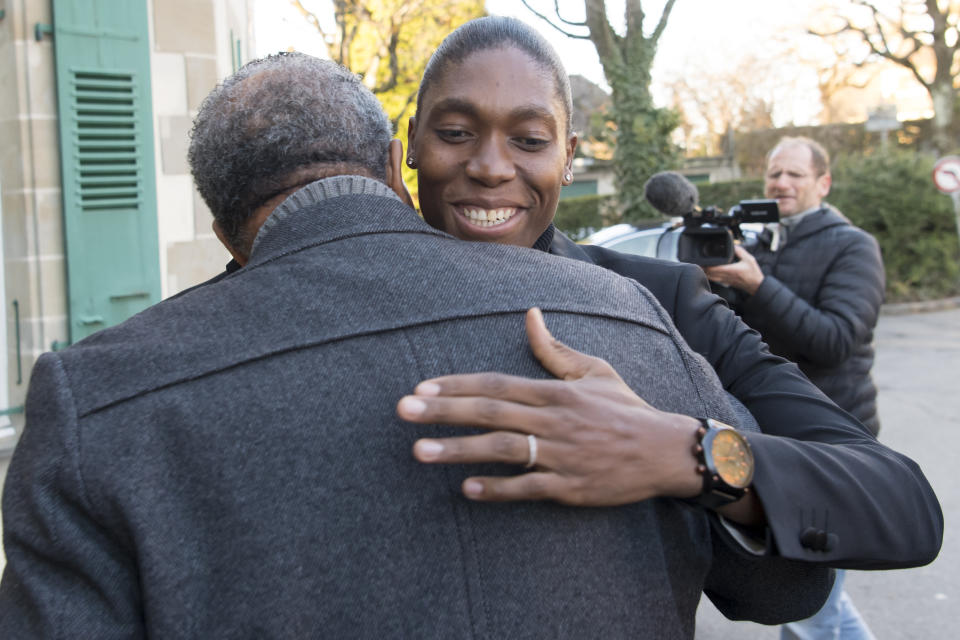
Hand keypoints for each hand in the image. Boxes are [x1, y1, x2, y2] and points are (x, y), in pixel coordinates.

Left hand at [396, 308, 702, 505]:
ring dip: (458, 450)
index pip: (496, 384)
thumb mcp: (593, 371)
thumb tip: (529, 315)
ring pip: (502, 450)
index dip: (456, 385)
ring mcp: (560, 454)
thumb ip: (554, 349)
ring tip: (419, 452)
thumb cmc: (625, 408)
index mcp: (554, 391)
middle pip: (490, 412)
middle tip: (403, 411)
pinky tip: (467, 489)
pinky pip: (528, 488)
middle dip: (443, 411)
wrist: (666, 452)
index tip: (421, 388)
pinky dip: (498, 489)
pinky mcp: (570, 487)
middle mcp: (553, 420)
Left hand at [703, 245, 763, 294]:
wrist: (756, 285)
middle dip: (703, 268)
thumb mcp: (749, 259)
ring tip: (702, 266)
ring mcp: (725, 281)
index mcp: (730, 270)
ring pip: (711, 277)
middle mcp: (725, 276)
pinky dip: (710, 276)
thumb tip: (733, 245)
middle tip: (699, 262)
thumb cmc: (753, 273)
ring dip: (705, 272)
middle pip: (709, 273)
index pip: (713, 268)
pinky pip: (715, 280)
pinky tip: (709, 272)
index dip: (705, 265)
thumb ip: (740, 252)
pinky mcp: (726, 283)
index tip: (701, 261)